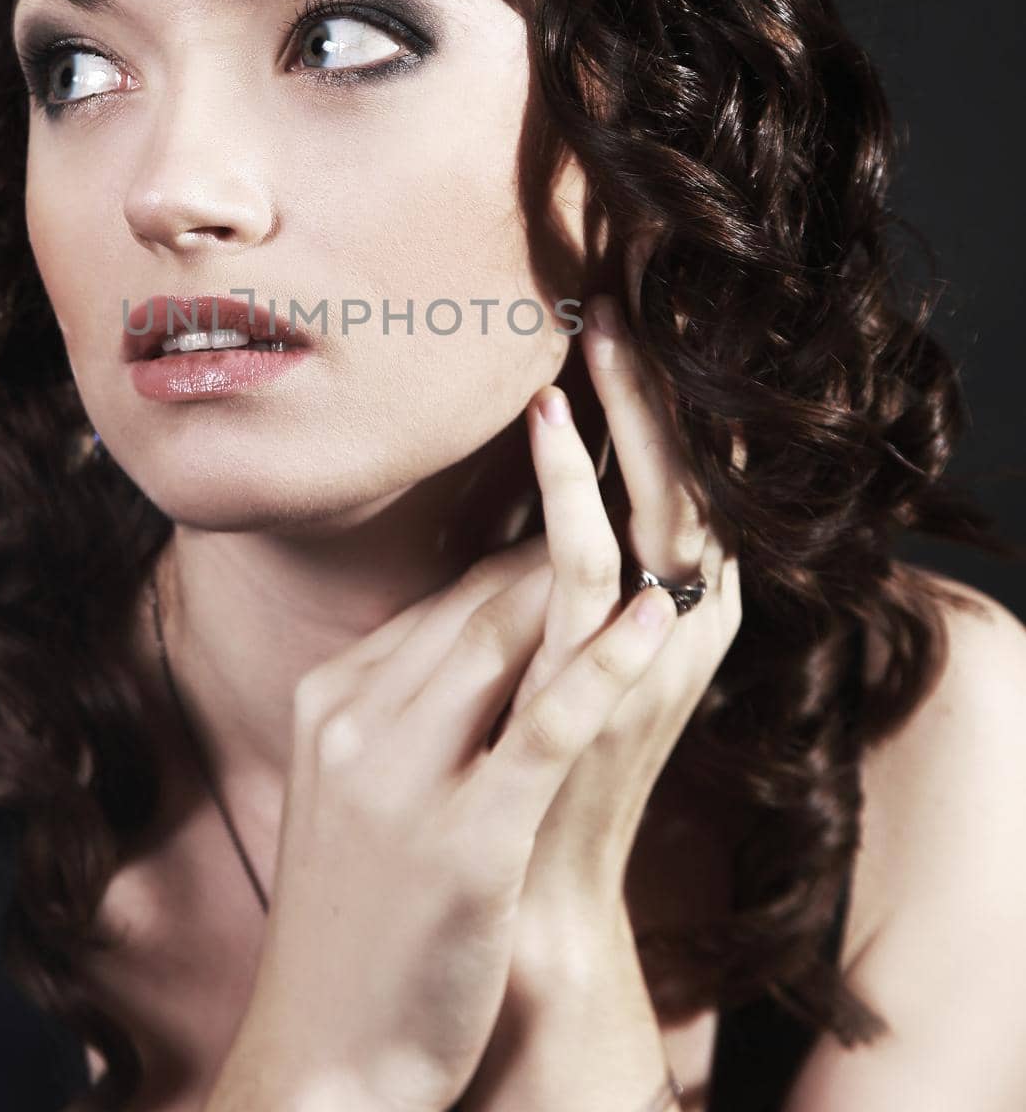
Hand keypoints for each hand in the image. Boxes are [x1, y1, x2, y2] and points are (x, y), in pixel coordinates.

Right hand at [221, 387, 711, 1111]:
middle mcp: (358, 720)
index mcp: (333, 698)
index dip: (525, 547)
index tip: (590, 510)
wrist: (322, 1053)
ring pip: (506, 638)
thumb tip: (488, 626)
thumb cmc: (357, 916)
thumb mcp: (357, 787)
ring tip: (655, 513)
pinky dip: (604, 664)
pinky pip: (544, 726)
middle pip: (476, 600)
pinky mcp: (465, 838)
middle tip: (633, 479)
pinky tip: (655, 614)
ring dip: (585, 568)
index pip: (444, 598)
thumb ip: (407, 702)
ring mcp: (404, 777)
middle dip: (559, 534)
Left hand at [504, 274, 742, 972]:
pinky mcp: (602, 683)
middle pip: (690, 478)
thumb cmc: (523, 779)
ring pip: (658, 503)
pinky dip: (577, 482)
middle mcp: (684, 629)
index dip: (655, 405)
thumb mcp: (549, 666)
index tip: (618, 321)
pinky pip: (594, 565)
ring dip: (632, 409)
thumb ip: (549, 594)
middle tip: (618, 295)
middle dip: (657, 387)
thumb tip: (515, 514)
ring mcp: (650, 657)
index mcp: (673, 616)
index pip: (678, 486)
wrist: (521, 910)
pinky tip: (548, 417)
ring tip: (597, 326)